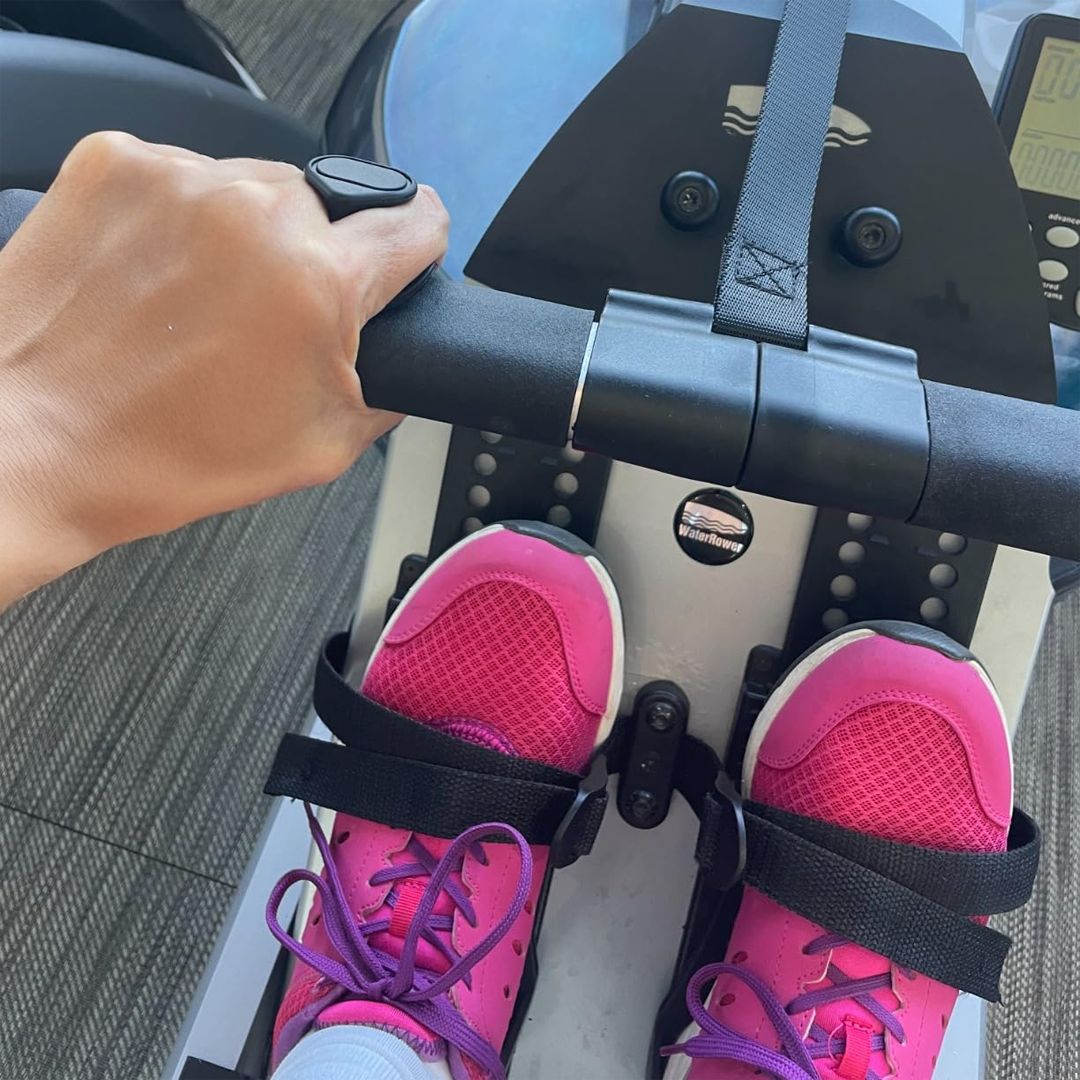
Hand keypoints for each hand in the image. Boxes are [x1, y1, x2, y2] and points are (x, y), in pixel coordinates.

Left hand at [0, 132, 447, 606]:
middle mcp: (254, 212)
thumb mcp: (320, 447)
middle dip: (311, 258)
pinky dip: (178, 220)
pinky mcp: (115, 163)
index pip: (414, 222)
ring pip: (253, 188)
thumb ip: (386, 391)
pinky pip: (183, 177)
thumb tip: (405, 357)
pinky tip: (155, 279)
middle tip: (265, 321)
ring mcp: (179, 179)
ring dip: (243, 236)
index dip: (419, 241)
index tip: (408, 245)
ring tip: (196, 305)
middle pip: (328, 209)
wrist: (34, 440)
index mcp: (317, 280)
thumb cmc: (161, 453)